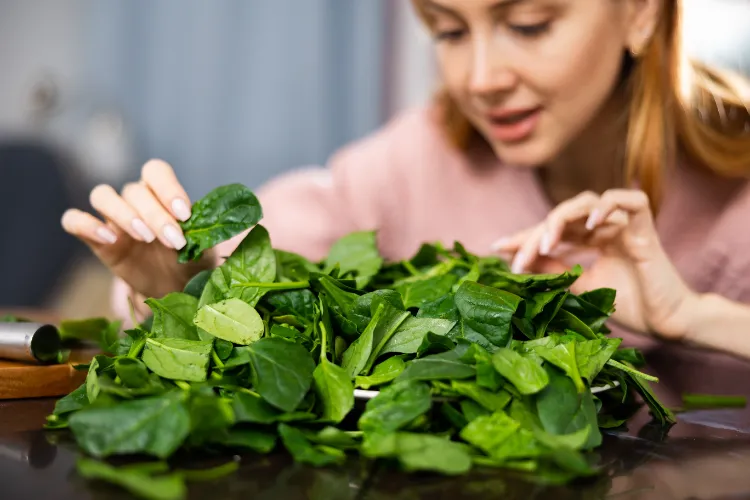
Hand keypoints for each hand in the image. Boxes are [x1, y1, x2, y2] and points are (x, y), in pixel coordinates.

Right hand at [61, 159, 214, 299]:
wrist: (174, 287)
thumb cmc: (191, 261)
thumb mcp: (203, 249)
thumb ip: (202, 236)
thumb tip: (205, 227)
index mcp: (161, 193)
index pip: (156, 171)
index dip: (168, 188)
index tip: (184, 214)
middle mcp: (135, 199)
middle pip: (134, 190)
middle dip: (155, 215)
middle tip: (173, 241)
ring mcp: (113, 218)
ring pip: (102, 195)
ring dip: (124, 214)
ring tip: (145, 238)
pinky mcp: (96, 239)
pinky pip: (74, 220)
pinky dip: (85, 224)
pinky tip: (108, 239)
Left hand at [492, 189, 697, 339]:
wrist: (667, 323)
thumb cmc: (631, 306)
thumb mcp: (581, 288)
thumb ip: (555, 271)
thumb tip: (522, 262)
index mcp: (590, 240)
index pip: (551, 231)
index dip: (524, 238)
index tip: (496, 249)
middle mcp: (604, 227)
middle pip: (561, 217)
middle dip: (535, 236)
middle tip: (516, 259)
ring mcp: (624, 224)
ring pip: (586, 202)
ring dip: (562, 219)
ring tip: (547, 245)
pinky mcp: (646, 226)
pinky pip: (628, 200)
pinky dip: (607, 206)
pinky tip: (590, 225)